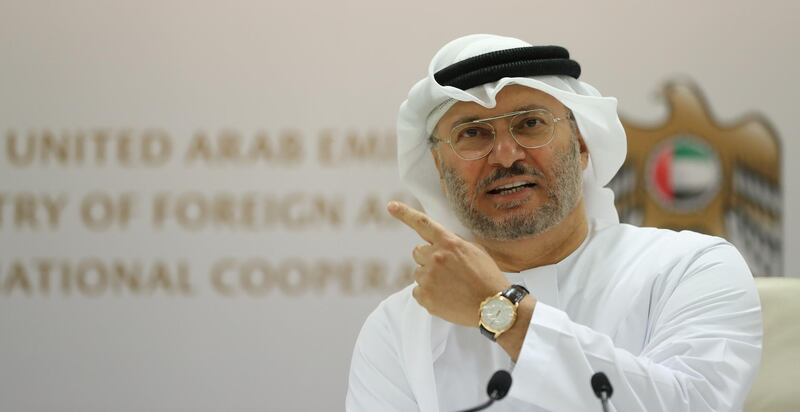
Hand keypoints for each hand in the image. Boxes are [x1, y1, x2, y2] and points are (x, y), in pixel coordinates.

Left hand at [387, 201, 509, 326]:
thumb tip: (440, 243)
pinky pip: (417, 292)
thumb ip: (454, 244)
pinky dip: (428, 295)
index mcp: (448, 243)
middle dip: (428, 259)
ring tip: (450, 287)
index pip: (422, 223)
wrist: (494, 307)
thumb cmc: (488, 278)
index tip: (391, 206)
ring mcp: (428, 277)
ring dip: (429, 278)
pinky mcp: (424, 296)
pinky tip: (445, 298)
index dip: (404, 213)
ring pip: (418, 273)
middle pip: (417, 252)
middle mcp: (435, 257)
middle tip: (446, 271)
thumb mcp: (475, 251)